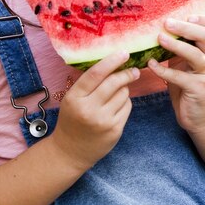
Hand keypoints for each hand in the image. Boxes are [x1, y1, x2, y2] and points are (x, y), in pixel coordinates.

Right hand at [51, 51, 137, 169]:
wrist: (70, 151)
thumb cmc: (72, 119)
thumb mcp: (72, 99)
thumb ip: (89, 84)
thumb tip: (114, 64)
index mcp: (75, 97)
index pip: (96, 74)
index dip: (112, 61)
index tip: (124, 53)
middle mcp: (89, 109)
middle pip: (114, 83)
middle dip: (127, 73)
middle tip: (134, 69)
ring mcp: (103, 121)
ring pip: (124, 94)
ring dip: (124, 89)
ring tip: (116, 94)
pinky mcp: (115, 130)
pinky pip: (127, 107)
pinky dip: (125, 103)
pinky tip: (116, 107)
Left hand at [148, 16, 204, 134]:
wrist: (201, 117)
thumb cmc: (190, 85)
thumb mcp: (186, 62)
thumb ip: (180, 47)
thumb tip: (159, 27)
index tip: (188, 15)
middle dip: (186, 28)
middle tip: (167, 23)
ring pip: (195, 55)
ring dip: (176, 45)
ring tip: (159, 38)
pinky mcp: (198, 90)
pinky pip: (181, 78)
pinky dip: (164, 70)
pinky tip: (151, 64)